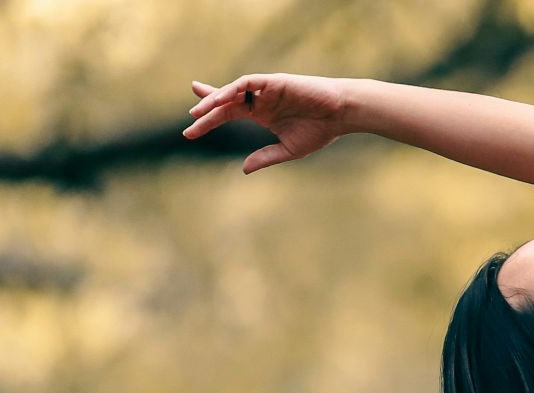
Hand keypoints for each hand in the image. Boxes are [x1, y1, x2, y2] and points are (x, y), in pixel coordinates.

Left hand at [183, 73, 348, 173]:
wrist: (342, 114)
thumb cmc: (321, 130)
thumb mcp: (288, 149)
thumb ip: (265, 157)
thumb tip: (243, 169)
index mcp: (262, 113)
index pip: (229, 111)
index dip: (209, 117)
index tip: (191, 128)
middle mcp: (260, 100)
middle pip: (225, 101)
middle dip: (206, 108)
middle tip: (191, 119)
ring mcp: (266, 90)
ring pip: (233, 91)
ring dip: (215, 100)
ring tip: (199, 112)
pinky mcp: (274, 82)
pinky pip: (247, 82)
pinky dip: (232, 89)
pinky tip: (220, 99)